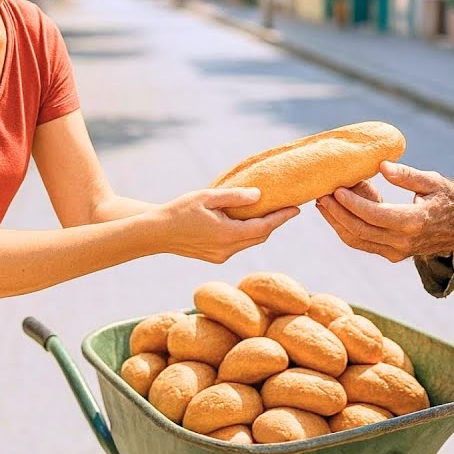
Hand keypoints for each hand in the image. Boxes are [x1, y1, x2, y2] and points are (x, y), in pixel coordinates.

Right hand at [157, 188, 298, 263]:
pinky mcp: (215, 257)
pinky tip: (246, 221)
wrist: (157, 233)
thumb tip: (259, 196)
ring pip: (249, 242)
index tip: (296, 209)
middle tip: (287, 208)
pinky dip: (246, 234)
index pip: (264, 228)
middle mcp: (227, 249)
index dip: (281, 218)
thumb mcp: (208, 197)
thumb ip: (234, 197)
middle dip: (274, 223)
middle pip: (260, 237)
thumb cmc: (180, 210)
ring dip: (260, 229)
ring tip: (269, 212)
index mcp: (227, 234)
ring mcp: (221, 256)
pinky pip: (238, 245)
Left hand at [316, 161, 453, 262]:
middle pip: (359, 230)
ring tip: (324, 203)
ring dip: (337, 222)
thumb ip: (407, 175)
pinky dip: (347, 229)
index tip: (336, 189)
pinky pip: (364, 243)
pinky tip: (338, 212)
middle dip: (337, 213)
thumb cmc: (450, 200)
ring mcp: (397, 251)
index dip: (352, 203)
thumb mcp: (433, 181)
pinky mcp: (393, 254)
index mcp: (414, 222)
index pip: (374, 215)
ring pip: (357, 240)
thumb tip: (382, 166)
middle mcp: (403, 241)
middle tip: (321, 194)